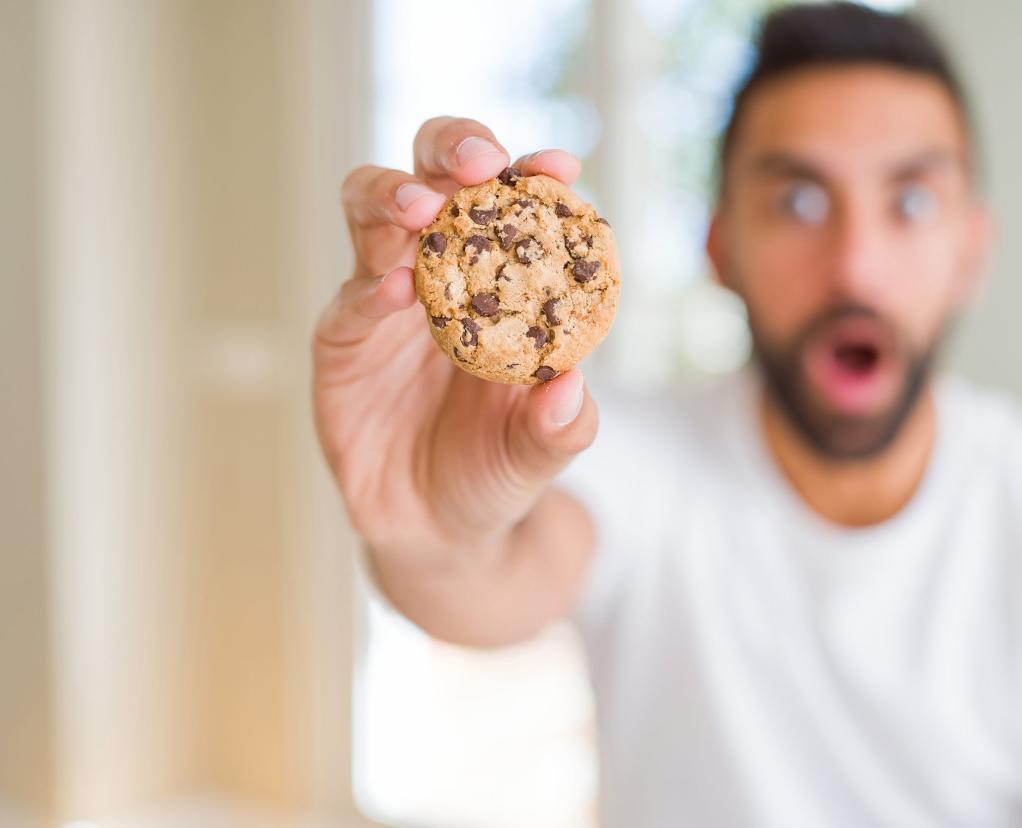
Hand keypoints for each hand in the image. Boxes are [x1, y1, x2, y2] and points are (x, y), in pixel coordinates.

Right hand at [313, 117, 598, 564]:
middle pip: (431, 176)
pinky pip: (350, 300)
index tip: (561, 166)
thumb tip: (572, 387)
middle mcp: (439, 271)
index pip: (512, 206)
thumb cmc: (498, 470)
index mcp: (499, 278)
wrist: (437, 528)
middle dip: (451, 149)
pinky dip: (371, 288)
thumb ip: (562, 426)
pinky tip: (397, 290)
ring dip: (394, 195)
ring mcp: (383, 300)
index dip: (533, 176)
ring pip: (371, 212)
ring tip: (422, 209)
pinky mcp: (341, 341)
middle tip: (478, 162)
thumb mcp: (540, 453)